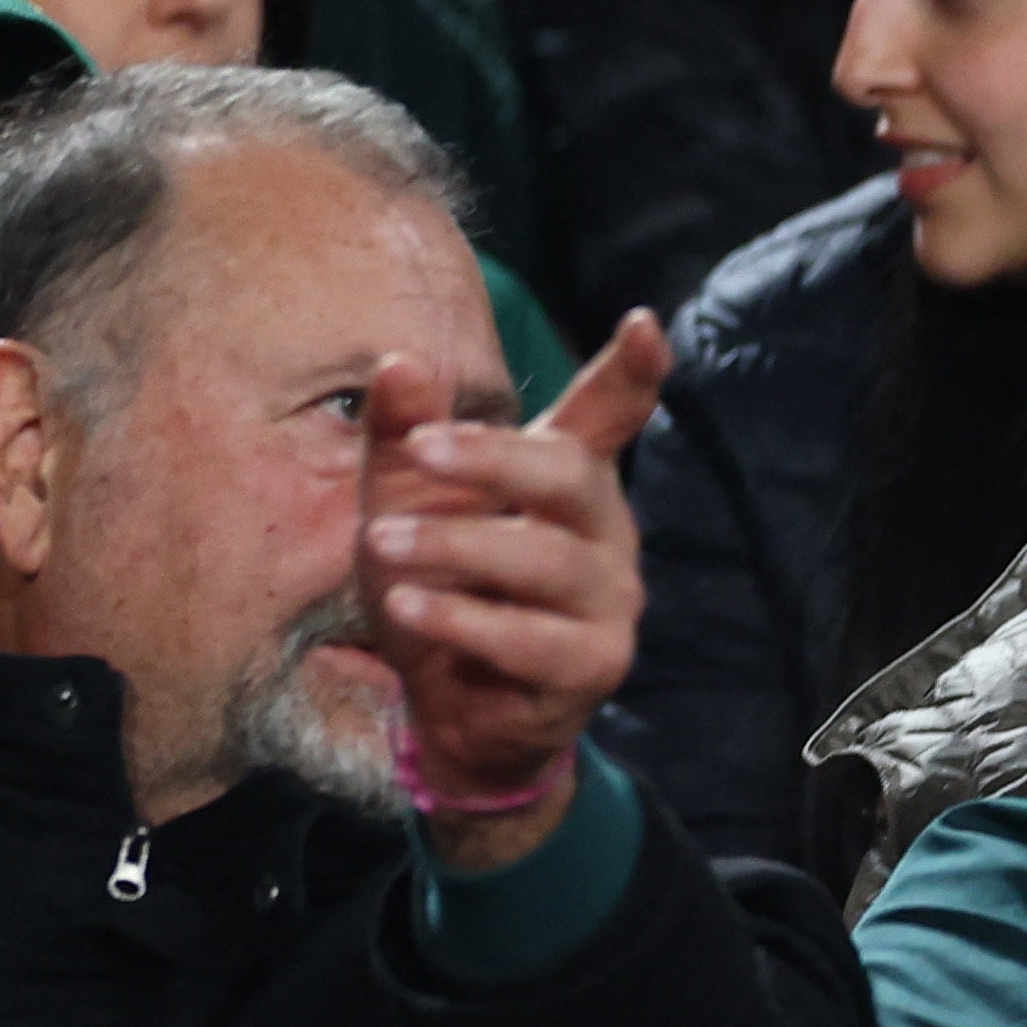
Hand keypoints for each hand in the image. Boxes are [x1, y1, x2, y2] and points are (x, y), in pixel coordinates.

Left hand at [350, 313, 665, 861]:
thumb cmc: (438, 582)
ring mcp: (608, 602)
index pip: (610, 417)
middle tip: (420, 451)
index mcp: (566, 479)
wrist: (448, 704)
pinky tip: (409, 609)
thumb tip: (399, 362)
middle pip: (571, 475)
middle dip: (494, 458)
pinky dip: (464, 622)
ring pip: (547, 562)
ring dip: (457, 549)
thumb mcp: (405, 501)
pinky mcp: (591, 667)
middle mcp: (603, 532)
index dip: (631, 373)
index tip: (645, 323)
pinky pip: (533, 641)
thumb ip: (403, 435)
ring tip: (381, 545)